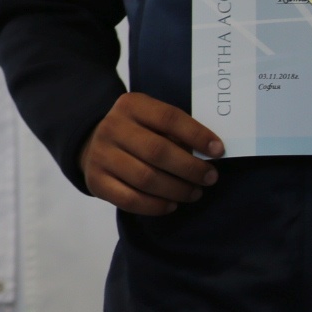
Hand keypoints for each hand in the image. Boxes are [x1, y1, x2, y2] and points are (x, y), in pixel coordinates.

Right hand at [80, 92, 222, 215]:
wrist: (92, 144)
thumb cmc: (136, 132)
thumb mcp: (151, 119)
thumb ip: (174, 131)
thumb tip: (208, 154)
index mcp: (131, 105)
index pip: (168, 118)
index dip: (197, 135)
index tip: (218, 150)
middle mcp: (112, 127)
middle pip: (157, 151)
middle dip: (190, 168)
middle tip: (210, 178)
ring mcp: (100, 155)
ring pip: (145, 178)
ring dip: (177, 190)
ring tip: (194, 193)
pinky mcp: (96, 181)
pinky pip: (130, 200)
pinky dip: (156, 206)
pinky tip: (171, 205)